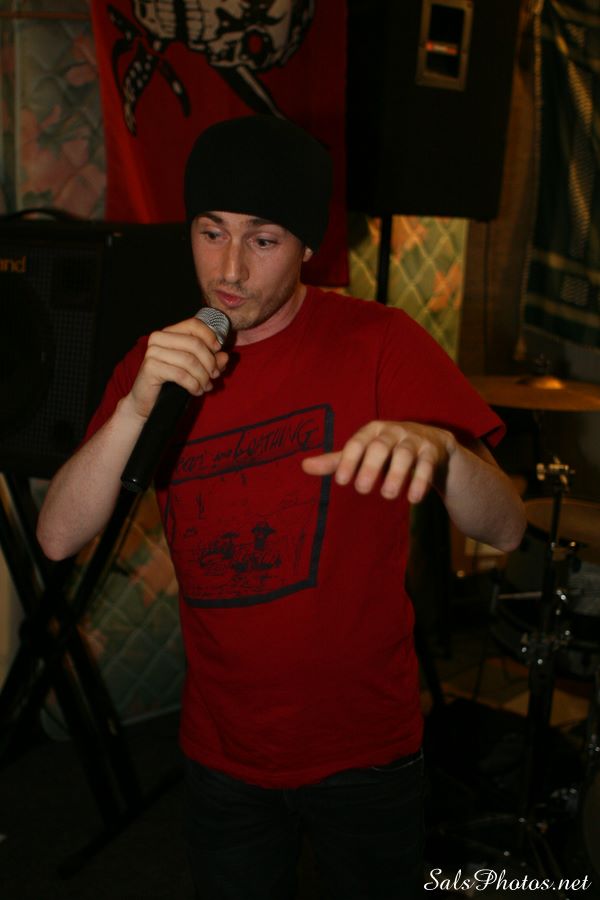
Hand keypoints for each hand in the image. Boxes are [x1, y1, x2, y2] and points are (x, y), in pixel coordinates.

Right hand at [129, 316, 228, 418]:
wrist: (148, 402)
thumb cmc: (172, 383)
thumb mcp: (196, 369)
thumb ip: (211, 361)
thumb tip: (225, 356)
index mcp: (169, 333)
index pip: (193, 324)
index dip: (210, 336)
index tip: (219, 350)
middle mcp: (159, 338)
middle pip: (194, 343)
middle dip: (210, 361)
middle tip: (215, 375)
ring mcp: (153, 352)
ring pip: (189, 360)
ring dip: (203, 376)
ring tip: (206, 386)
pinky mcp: (150, 367)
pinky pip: (180, 374)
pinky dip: (193, 384)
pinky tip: (196, 391)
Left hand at [301, 420, 455, 502]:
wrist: (432, 443)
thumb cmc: (387, 450)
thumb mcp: (362, 452)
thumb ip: (336, 461)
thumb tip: (303, 466)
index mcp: (372, 430)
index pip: (357, 442)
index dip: (349, 460)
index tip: (341, 481)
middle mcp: (393, 432)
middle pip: (380, 446)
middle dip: (371, 466)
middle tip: (362, 490)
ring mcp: (413, 440)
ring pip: (405, 454)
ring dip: (396, 474)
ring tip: (388, 495)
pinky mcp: (432, 452)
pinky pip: (427, 465)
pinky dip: (421, 481)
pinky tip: (414, 499)